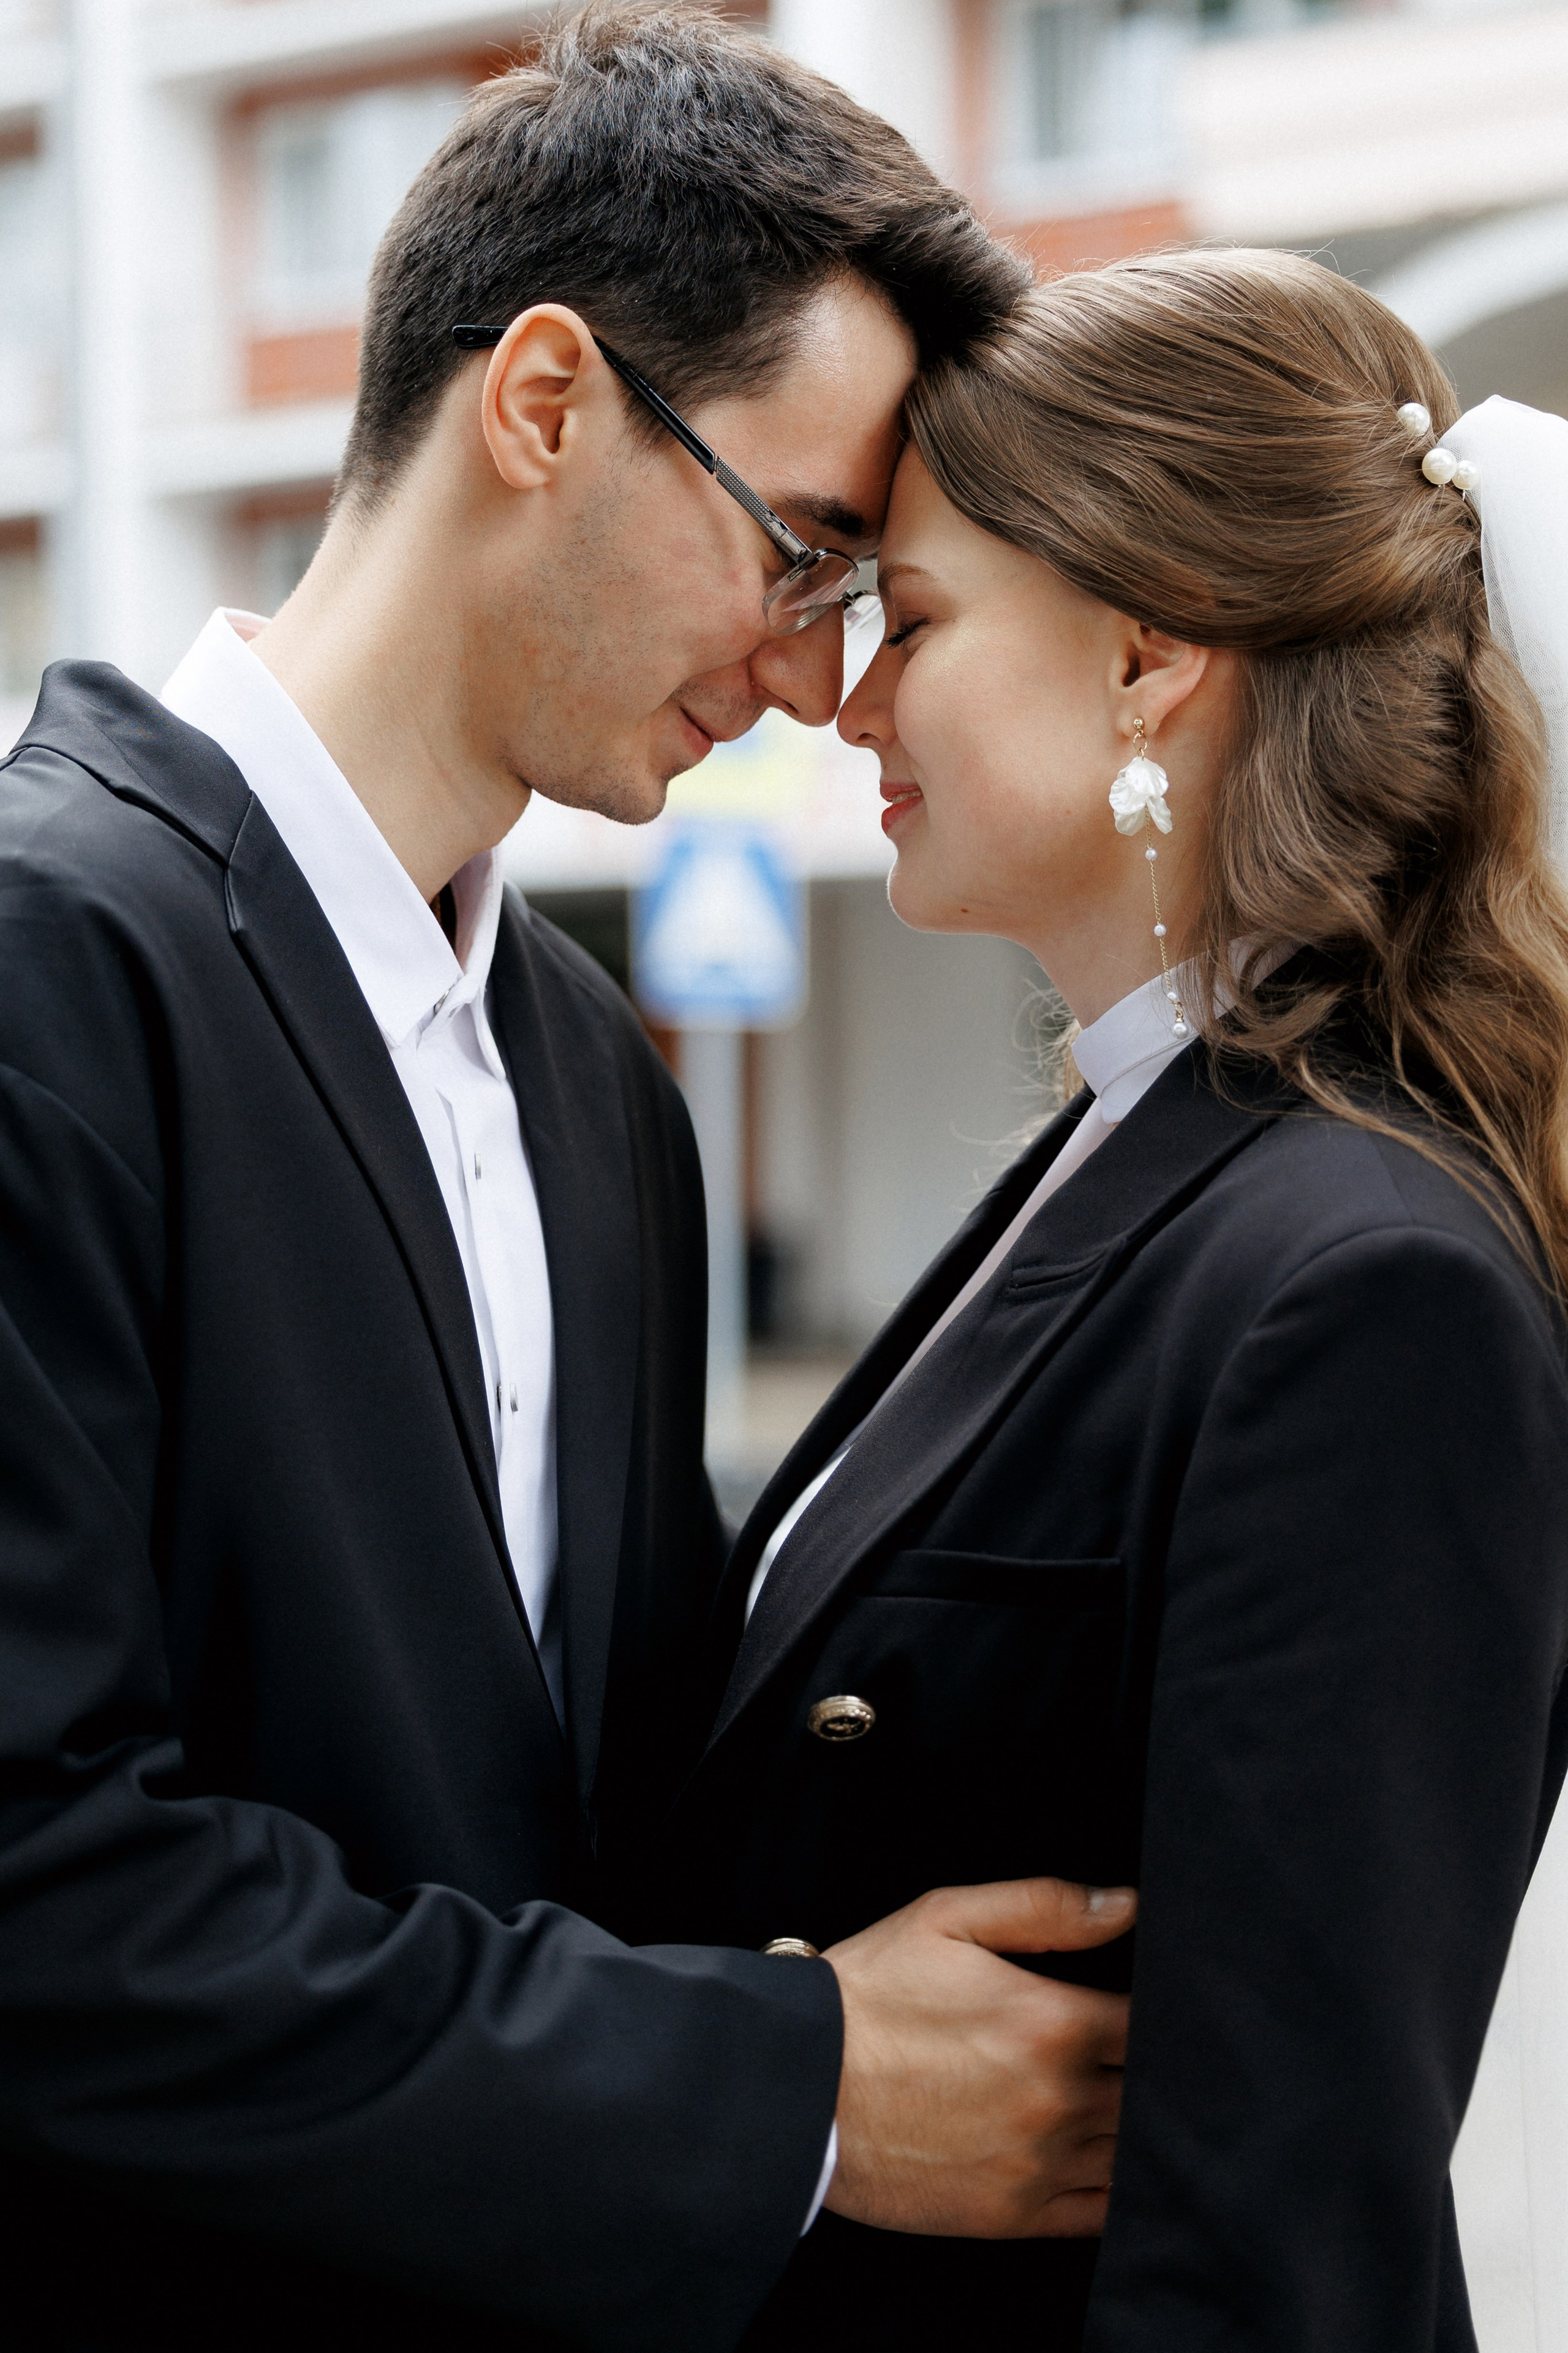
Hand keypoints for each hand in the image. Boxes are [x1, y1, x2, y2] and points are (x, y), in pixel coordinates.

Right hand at [823, 1876, 1134, 2239]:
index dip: (1162, 2012)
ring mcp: (1036, 2165)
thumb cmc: (870, 1995)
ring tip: (1119, 2101)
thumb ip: (1044, 1906)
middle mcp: (1056, 2101)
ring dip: (1138, 2129)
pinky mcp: (1011, 2216)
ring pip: (1133, 2154)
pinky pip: (1100, 2213)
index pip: (1152, 2024)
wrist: (799, 2085)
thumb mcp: (947, 1916)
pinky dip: (1119, 2189)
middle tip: (1140, 2055)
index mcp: (1051, 2023)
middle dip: (1153, 2071)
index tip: (1152, 2007)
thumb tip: (1127, 1905)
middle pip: (1151, 2093)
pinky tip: (1109, 2161)